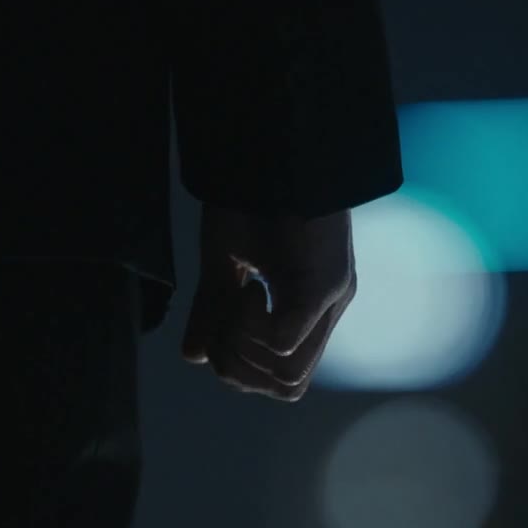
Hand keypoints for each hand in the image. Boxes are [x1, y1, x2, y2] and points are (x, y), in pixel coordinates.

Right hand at [181, 203, 357, 401]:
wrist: (273, 142)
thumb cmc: (251, 193)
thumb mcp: (225, 260)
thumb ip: (214, 309)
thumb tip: (194, 357)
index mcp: (310, 304)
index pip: (285, 376)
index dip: (243, 365)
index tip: (222, 319)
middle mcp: (330, 309)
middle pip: (288, 385)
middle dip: (238, 365)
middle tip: (224, 315)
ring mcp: (333, 299)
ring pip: (289, 376)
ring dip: (245, 348)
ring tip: (238, 298)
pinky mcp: (327, 284)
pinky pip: (284, 343)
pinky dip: (253, 327)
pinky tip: (248, 286)